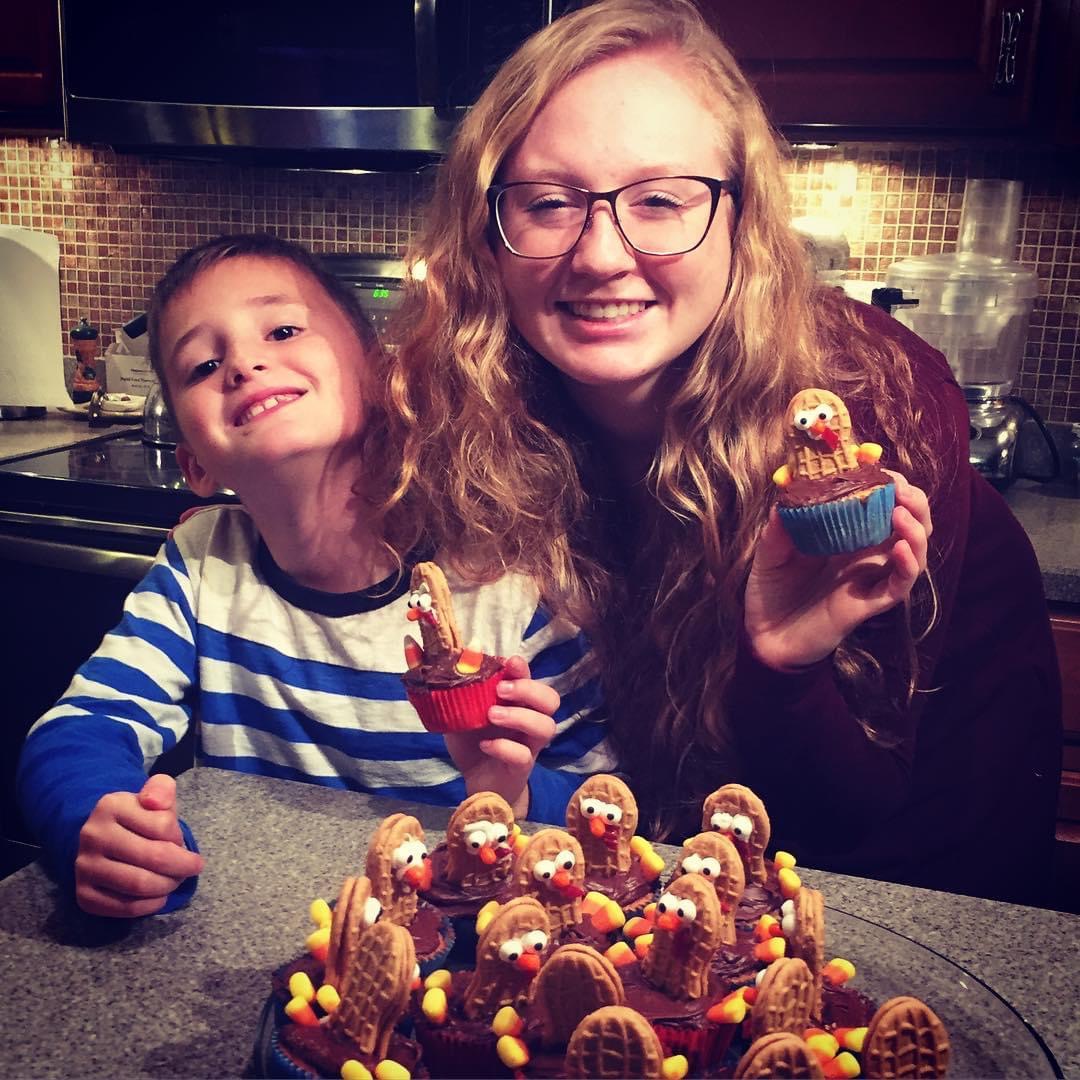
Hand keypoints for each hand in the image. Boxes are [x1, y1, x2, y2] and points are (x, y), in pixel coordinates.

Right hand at [75, 774, 204, 917]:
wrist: (104, 838)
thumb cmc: (139, 817)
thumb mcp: (153, 794)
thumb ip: (161, 788)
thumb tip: (155, 802)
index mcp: (111, 805)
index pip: (163, 826)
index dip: (180, 837)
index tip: (181, 841)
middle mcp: (93, 836)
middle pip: (154, 858)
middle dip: (181, 867)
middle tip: (192, 868)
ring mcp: (85, 867)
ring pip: (139, 885)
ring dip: (168, 886)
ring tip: (176, 880)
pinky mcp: (84, 894)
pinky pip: (125, 908)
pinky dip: (150, 905)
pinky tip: (159, 896)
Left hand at [443, 655, 558, 817]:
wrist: (476, 782)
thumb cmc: (473, 742)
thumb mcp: (461, 714)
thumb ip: (459, 695)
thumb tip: (447, 671)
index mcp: (517, 703)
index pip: (531, 679)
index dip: (524, 669)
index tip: (510, 663)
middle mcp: (530, 720)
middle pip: (551, 700)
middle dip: (529, 690)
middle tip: (501, 690)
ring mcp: (529, 745)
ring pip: (546, 727)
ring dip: (520, 716)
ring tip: (492, 715)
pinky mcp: (522, 768)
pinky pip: (524, 756)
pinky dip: (504, 747)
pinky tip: (485, 744)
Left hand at [745, 471, 931, 670]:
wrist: (766, 636)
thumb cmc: (771, 591)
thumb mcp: (769, 552)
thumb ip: (779, 527)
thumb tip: (787, 495)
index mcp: (846, 535)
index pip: (880, 502)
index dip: (887, 482)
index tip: (877, 463)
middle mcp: (866, 553)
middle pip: (908, 521)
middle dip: (912, 499)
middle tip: (898, 486)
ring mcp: (871, 578)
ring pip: (914, 550)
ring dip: (916, 527)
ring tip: (901, 512)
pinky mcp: (870, 603)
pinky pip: (900, 584)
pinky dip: (908, 565)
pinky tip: (902, 548)